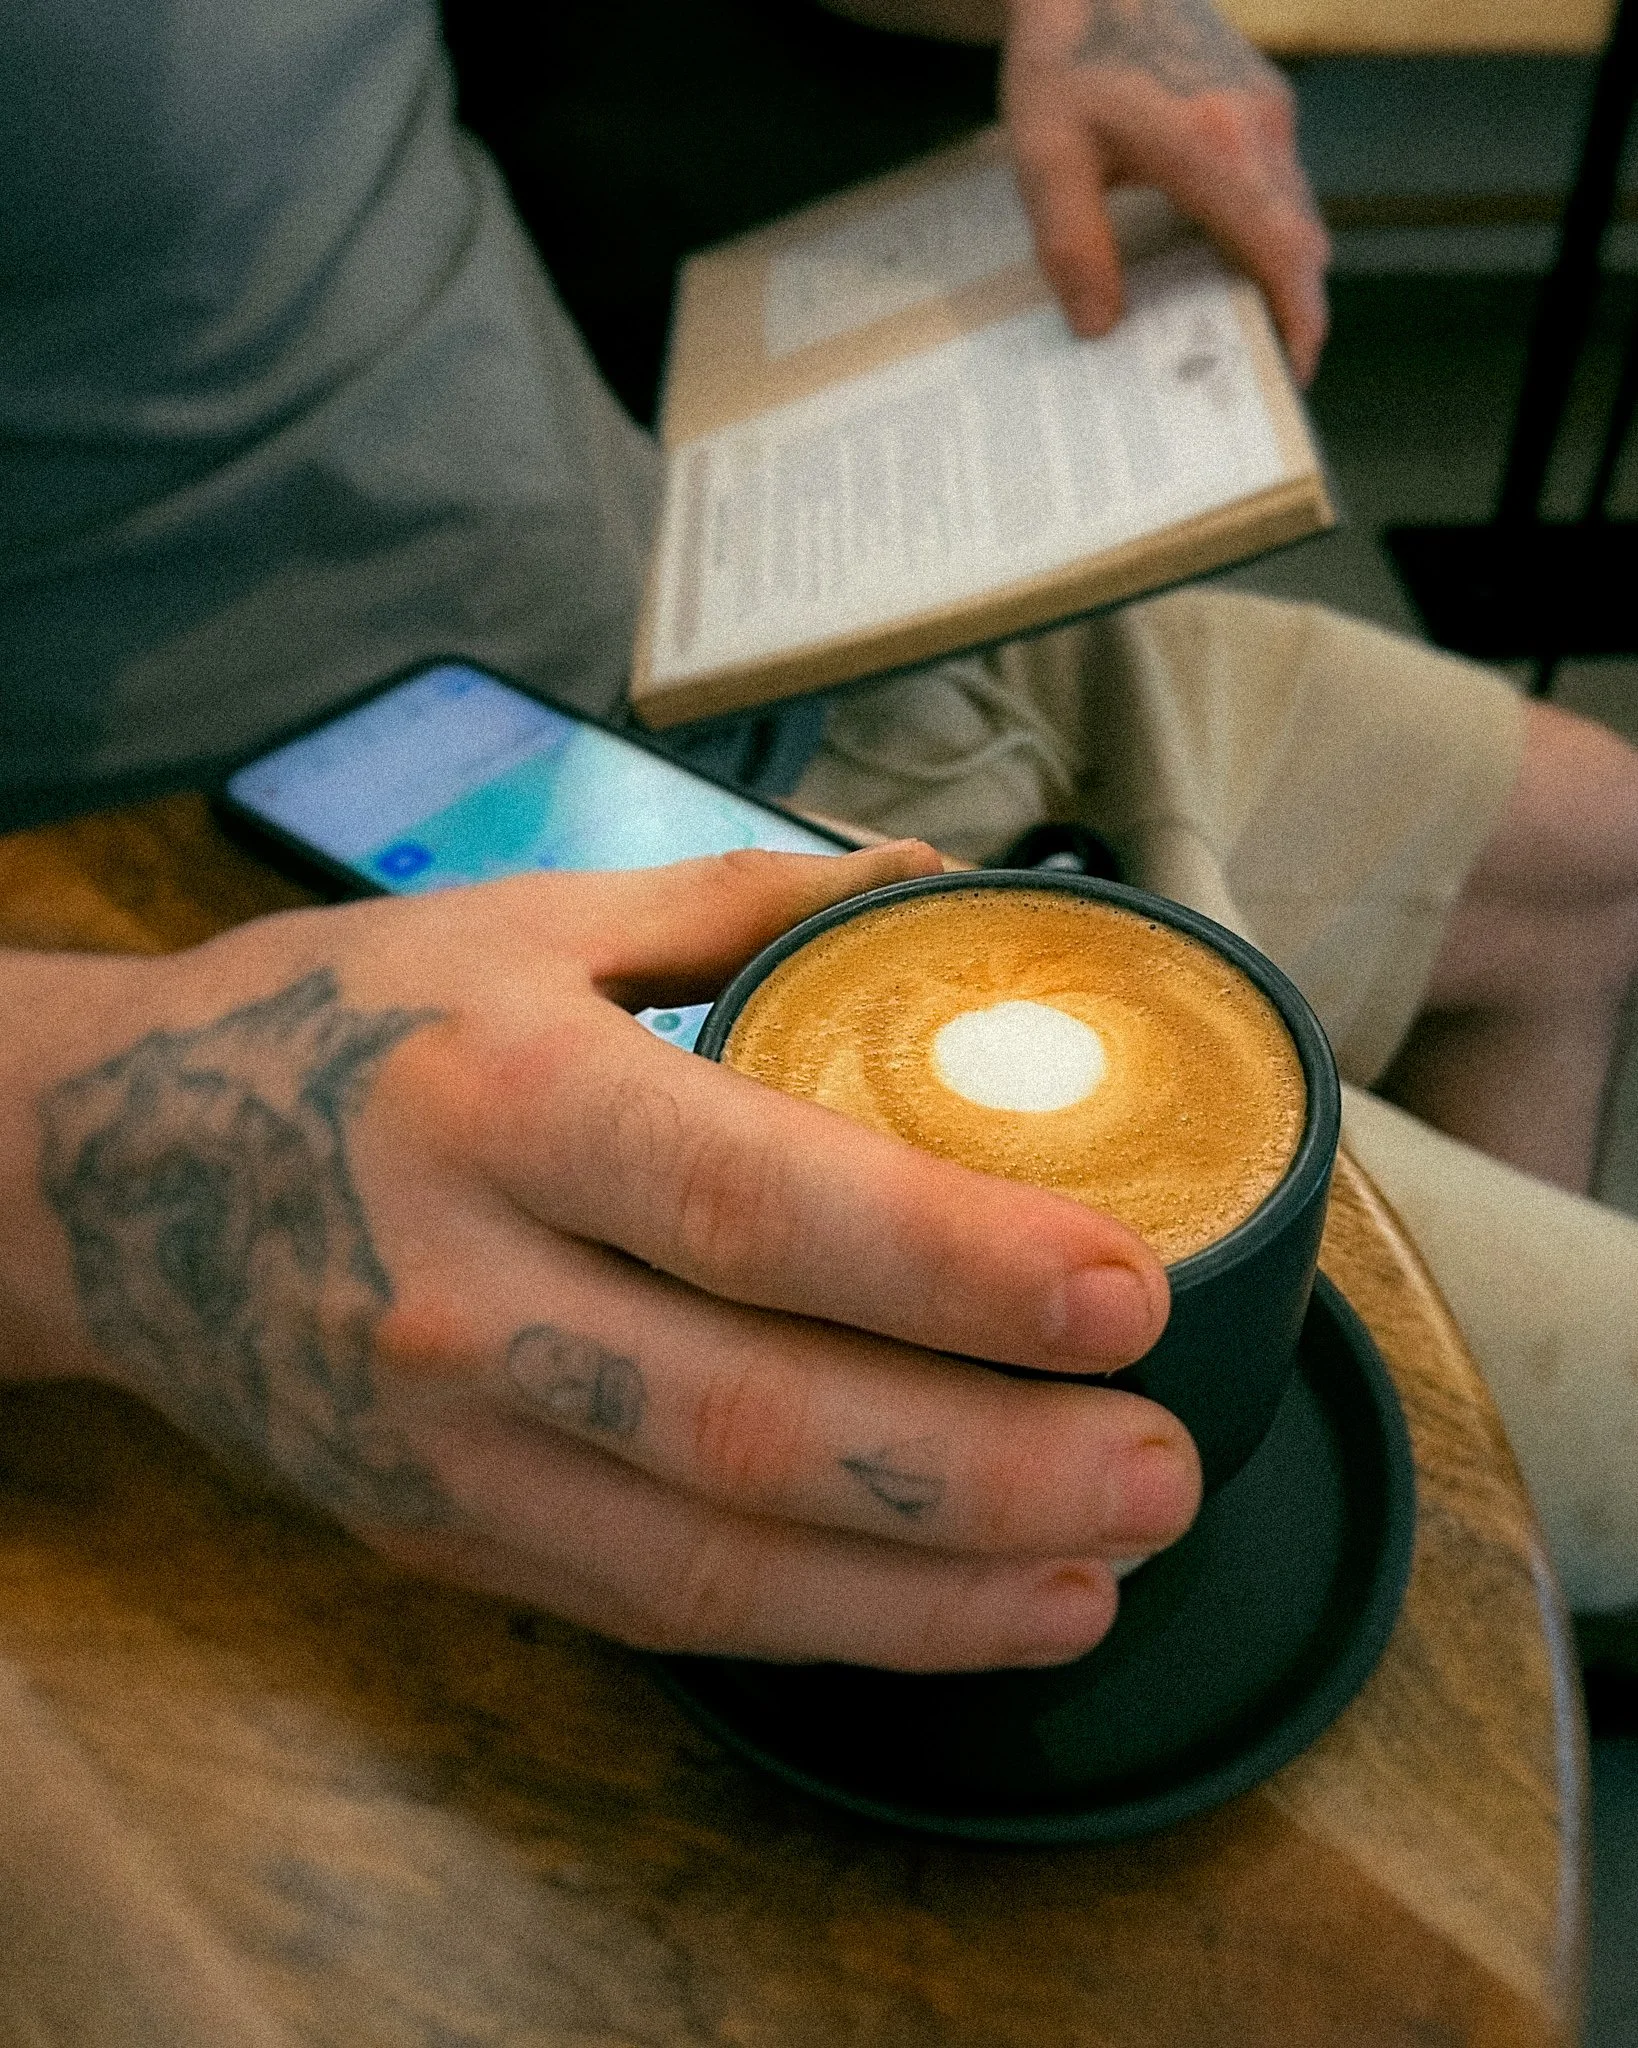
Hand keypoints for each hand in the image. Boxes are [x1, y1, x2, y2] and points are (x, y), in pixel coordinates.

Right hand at [16, 846, 1198, 1670]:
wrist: (107, 1176)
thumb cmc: (339, 1024)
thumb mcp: (521, 921)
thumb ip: (739, 901)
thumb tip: (936, 881)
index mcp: (505, 1100)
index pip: (751, 1200)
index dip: (949, 1261)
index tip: (1128, 1289)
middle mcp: (467, 1288)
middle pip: (752, 1418)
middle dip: (982, 1466)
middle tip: (1167, 1467)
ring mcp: (441, 1440)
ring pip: (708, 1558)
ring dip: (926, 1591)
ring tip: (1101, 1578)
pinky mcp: (437, 1532)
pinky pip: (647, 1609)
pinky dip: (818, 1628)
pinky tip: (954, 1614)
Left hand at [1002, 0, 1329, 380]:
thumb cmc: (1066, 51)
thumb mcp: (1045, 157)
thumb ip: (1072, 248)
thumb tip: (1097, 327)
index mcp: (1215, 145)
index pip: (1285, 252)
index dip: (1298, 320)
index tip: (1292, 373)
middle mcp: (1259, 125)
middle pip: (1303, 242)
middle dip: (1290, 311)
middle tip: (1255, 372)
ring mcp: (1267, 106)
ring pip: (1295, 212)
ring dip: (1277, 273)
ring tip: (1235, 329)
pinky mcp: (1259, 96)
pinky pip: (1279, 182)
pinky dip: (1263, 233)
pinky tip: (1218, 264)